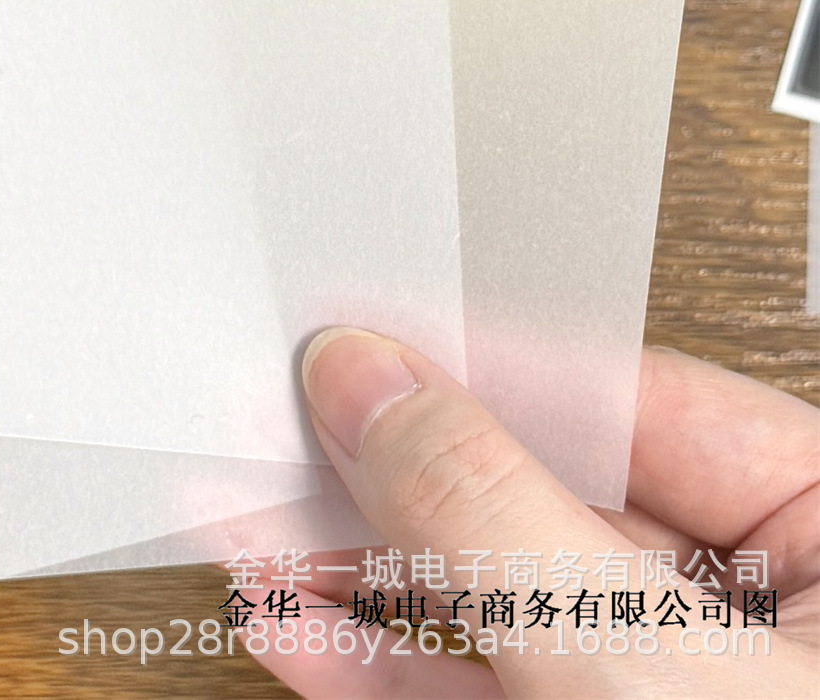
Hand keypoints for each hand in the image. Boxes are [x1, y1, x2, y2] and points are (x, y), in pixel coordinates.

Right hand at [247, 333, 817, 696]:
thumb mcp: (647, 668)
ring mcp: (679, 685)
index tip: (352, 346)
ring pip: (494, 595)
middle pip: (540, 493)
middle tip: (273, 429)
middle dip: (386, 472)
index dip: (473, 367)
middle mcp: (765, 606)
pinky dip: (379, 660)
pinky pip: (479, 685)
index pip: (631, 401)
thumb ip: (500, 518)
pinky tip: (295, 626)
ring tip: (247, 518)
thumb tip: (370, 385)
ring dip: (356, 568)